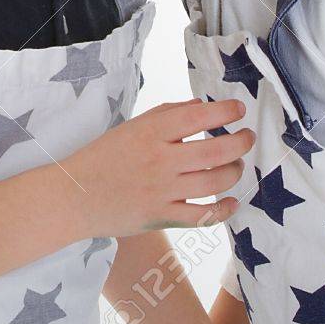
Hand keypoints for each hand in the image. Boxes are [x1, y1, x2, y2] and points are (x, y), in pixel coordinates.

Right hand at [63, 97, 253, 238]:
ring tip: (237, 164)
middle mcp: (160, 160)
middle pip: (214, 151)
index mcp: (151, 132)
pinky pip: (201, 217)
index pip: (198, 117)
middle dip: (240, 142)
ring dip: (234, 172)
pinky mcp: (161, 217)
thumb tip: (203, 106)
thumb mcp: (134, 125)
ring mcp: (162, 191)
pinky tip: (233, 201)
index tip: (239, 109)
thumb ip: (169, 113)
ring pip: (213, 183)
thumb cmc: (106, 155)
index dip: (224, 112)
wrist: (76, 195)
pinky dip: (223, 210)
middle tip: (248, 137)